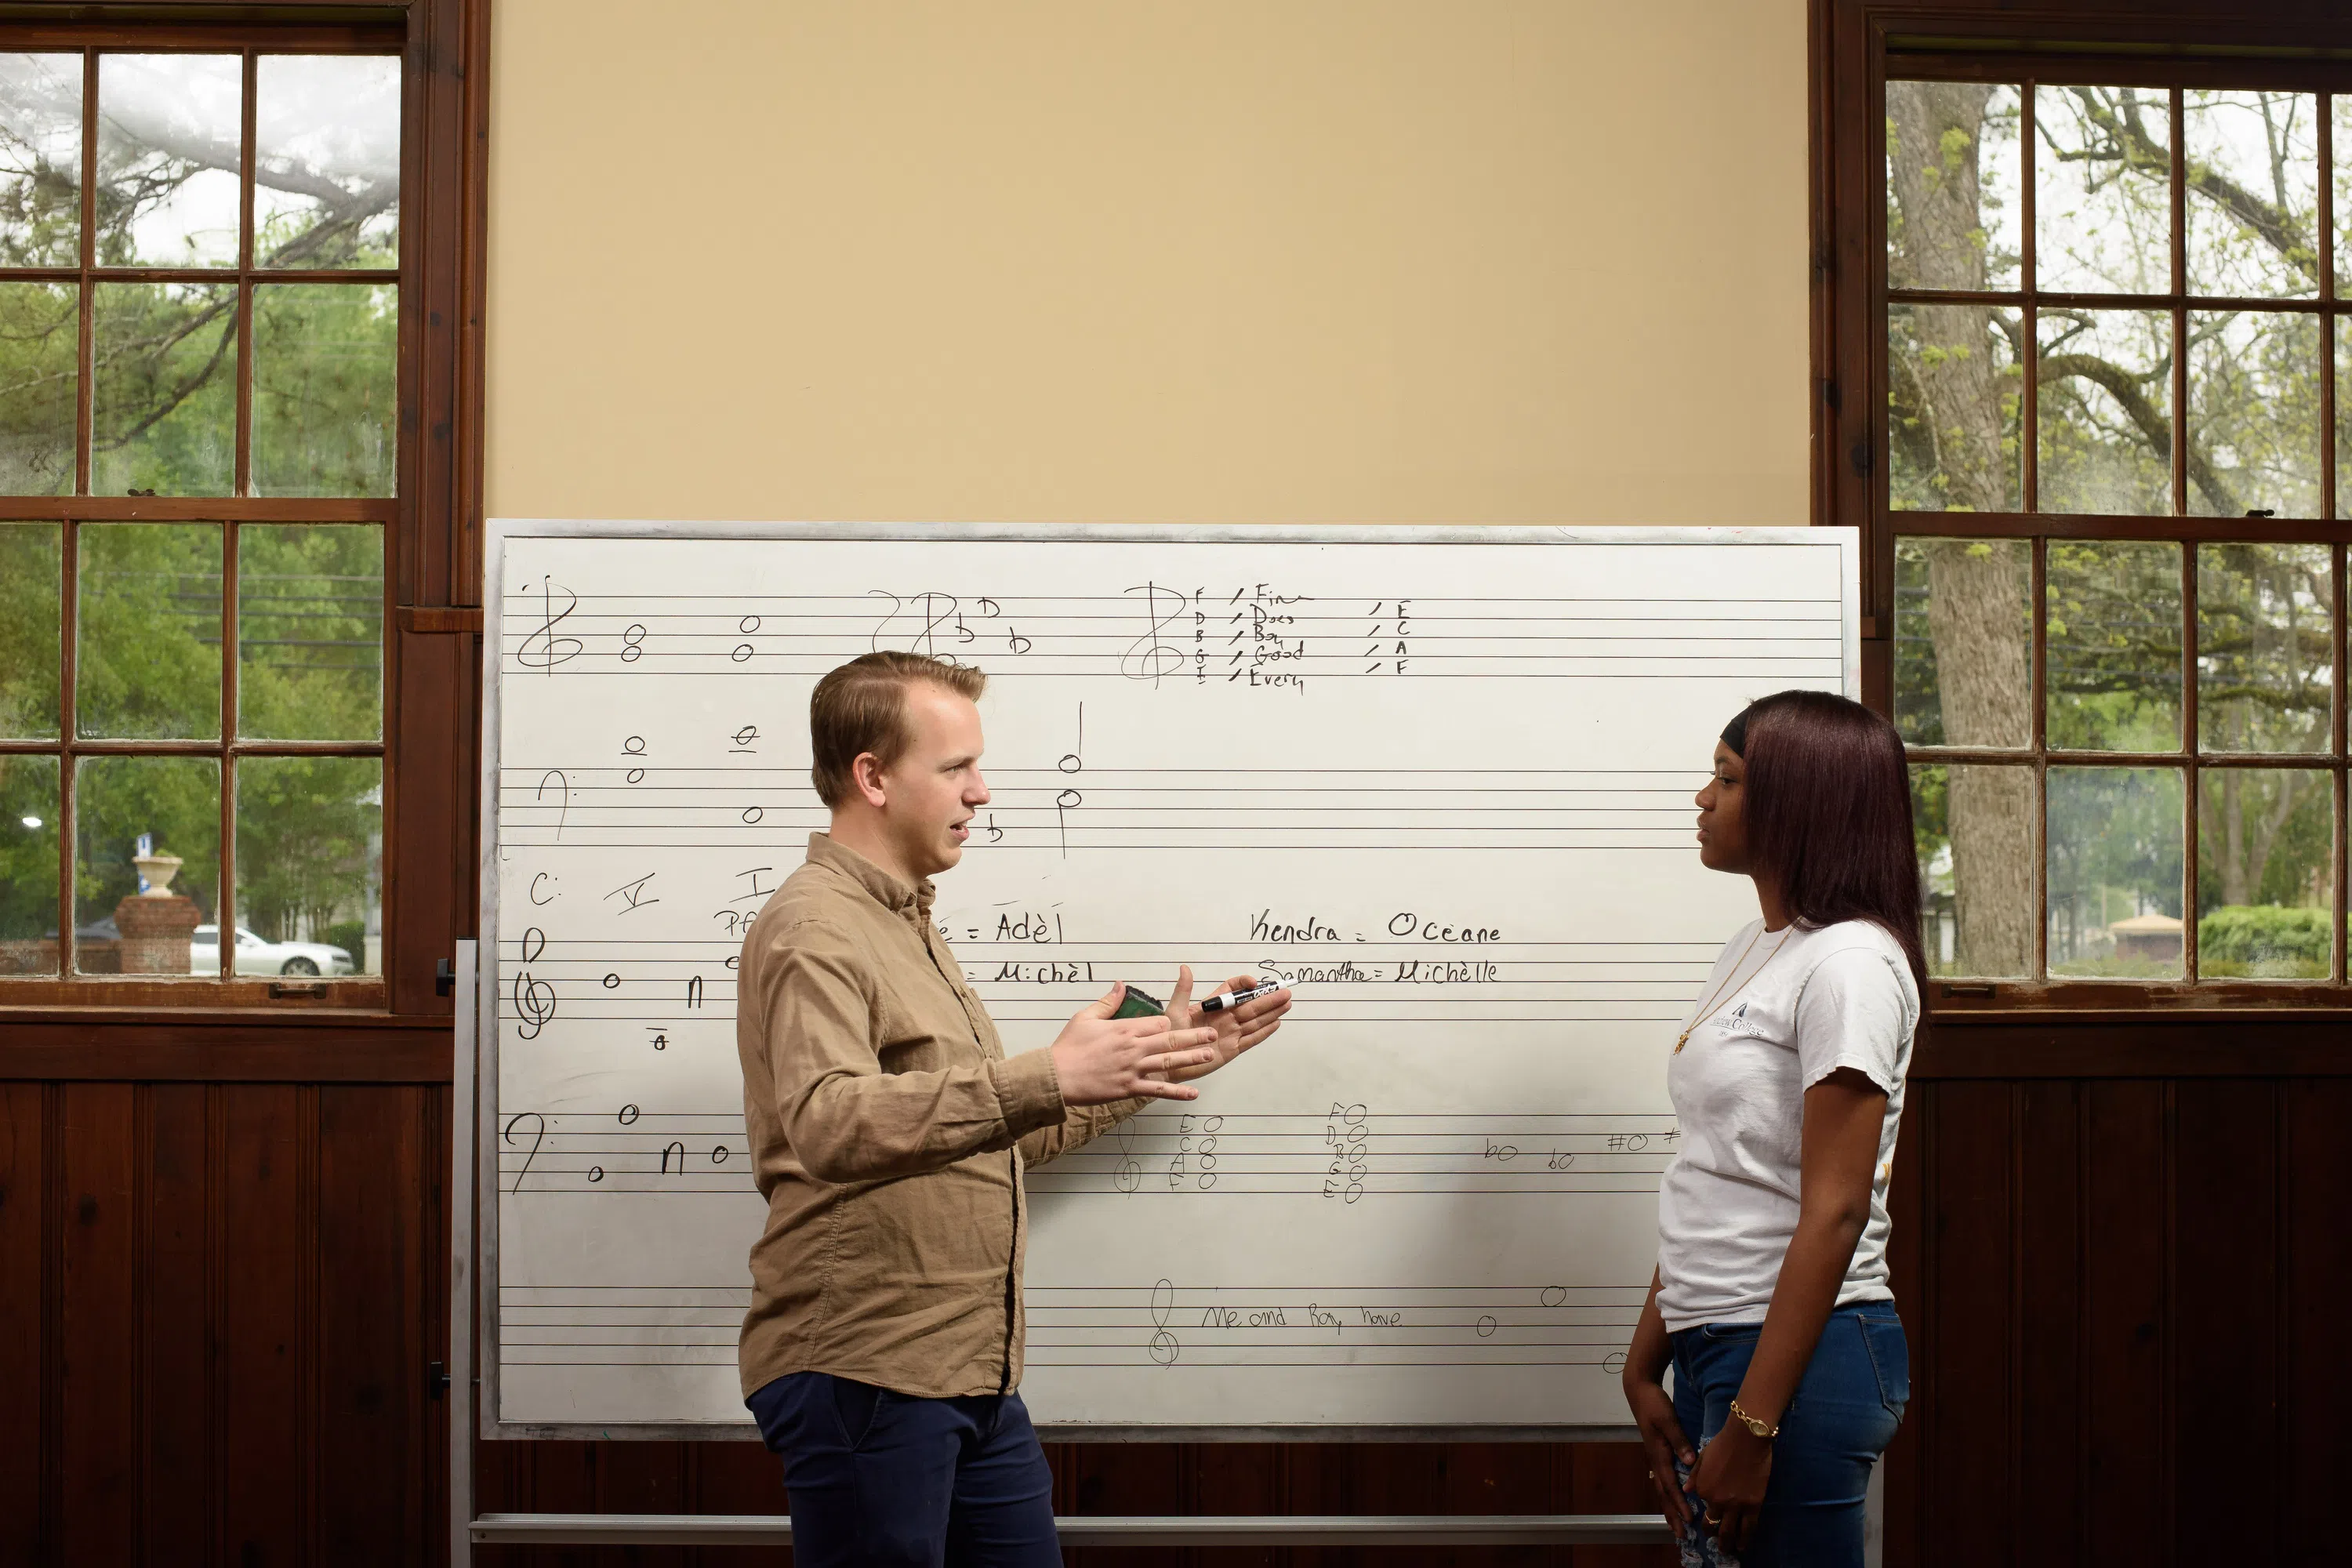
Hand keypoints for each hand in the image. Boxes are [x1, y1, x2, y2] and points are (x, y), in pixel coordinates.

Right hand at [1050, 983, 1220, 1105]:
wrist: (1056, 1076)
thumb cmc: (1068, 1047)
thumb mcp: (1085, 1017)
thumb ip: (1107, 1002)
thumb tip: (1120, 984)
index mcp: (1124, 1028)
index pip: (1157, 1022)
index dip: (1166, 1024)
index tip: (1171, 1025)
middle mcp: (1133, 1047)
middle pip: (1170, 1040)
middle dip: (1193, 1036)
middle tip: (1211, 1034)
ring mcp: (1133, 1069)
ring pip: (1169, 1062)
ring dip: (1191, 1058)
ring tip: (1208, 1055)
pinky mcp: (1130, 1088)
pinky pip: (1158, 1090)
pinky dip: (1177, 1092)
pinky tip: (1192, 1093)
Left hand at [1158, 967, 1290, 1082]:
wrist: (1166, 1063)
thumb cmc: (1167, 1036)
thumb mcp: (1174, 1011)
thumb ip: (1182, 991)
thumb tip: (1185, 968)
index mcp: (1212, 1005)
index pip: (1233, 989)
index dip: (1244, 985)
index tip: (1253, 984)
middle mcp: (1225, 1017)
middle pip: (1251, 1005)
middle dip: (1268, 998)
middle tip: (1285, 991)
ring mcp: (1230, 1033)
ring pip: (1255, 1020)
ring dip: (1271, 1012)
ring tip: (1287, 1003)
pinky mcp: (1233, 1049)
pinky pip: (1252, 1039)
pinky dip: (1264, 1032)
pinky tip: (1276, 1023)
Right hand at [1623, 1375, 1694, 1539]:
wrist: (1640, 1391)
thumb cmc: (1654, 1404)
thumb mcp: (1667, 1419)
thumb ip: (1679, 1440)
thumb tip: (1690, 1463)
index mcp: (1658, 1455)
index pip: (1670, 1485)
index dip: (1680, 1503)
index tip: (1690, 1519)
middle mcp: (1655, 1460)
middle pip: (1663, 1494)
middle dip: (1672, 1515)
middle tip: (1682, 1535)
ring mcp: (1655, 1457)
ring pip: (1662, 1489)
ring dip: (1670, 1508)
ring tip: (1677, 1525)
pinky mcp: (1658, 1453)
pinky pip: (1664, 1480)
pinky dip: (1669, 1495)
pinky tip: (1674, 1500)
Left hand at [1687, 1415, 1771, 1553]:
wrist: (1746, 1438)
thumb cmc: (1723, 1443)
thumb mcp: (1703, 1457)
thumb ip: (1695, 1476)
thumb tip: (1687, 1489)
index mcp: (1703, 1489)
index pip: (1703, 1507)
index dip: (1706, 1514)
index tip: (1709, 1520)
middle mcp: (1717, 1501)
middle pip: (1714, 1525)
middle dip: (1714, 1538)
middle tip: (1717, 1546)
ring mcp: (1736, 1505)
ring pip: (1731, 1531)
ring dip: (1729, 1544)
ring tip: (1729, 1550)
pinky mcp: (1753, 1505)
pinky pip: (1749, 1527)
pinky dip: (1745, 1538)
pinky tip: (1743, 1545)